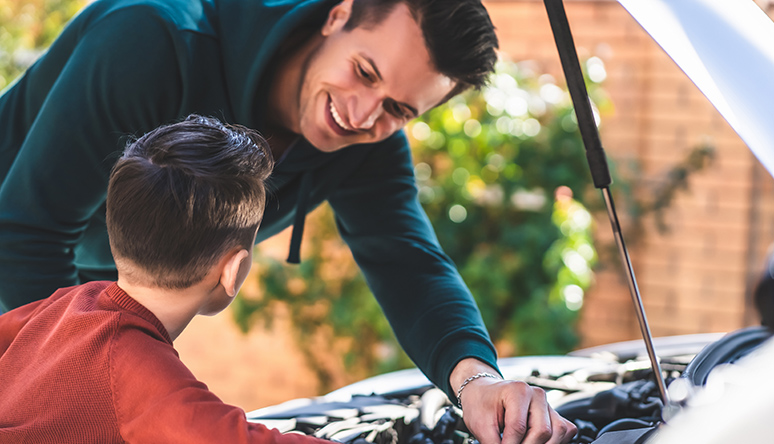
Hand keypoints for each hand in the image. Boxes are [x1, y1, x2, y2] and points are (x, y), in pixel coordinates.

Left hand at [450, 359, 576, 443]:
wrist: (484, 392)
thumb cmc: (482, 404)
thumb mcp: (480, 424)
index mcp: (518, 391)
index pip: (519, 427)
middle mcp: (537, 395)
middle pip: (543, 431)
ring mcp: (547, 404)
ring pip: (559, 432)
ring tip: (522, 443)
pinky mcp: (553, 414)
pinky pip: (565, 431)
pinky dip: (554, 441)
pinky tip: (536, 442)